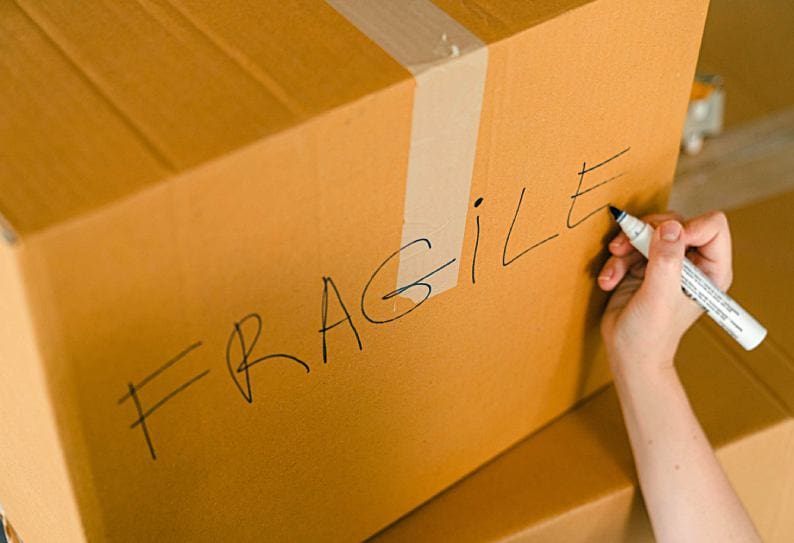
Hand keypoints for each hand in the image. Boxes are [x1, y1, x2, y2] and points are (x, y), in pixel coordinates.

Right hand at [598, 210, 732, 369]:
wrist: (628, 353)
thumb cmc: (651, 335)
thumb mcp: (660, 296)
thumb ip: (667, 259)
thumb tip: (670, 226)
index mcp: (711, 270)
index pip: (712, 227)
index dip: (687, 227)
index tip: (661, 241)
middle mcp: (692, 263)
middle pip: (675, 222)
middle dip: (646, 233)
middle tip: (625, 246)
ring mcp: (667, 263)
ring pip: (648, 231)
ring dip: (625, 248)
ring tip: (612, 270)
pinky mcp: (644, 265)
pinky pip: (630, 245)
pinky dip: (615, 261)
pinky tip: (609, 281)